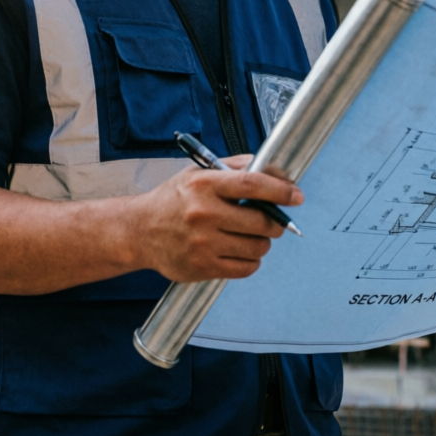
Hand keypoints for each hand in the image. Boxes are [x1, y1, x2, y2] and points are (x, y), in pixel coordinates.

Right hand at [126, 155, 302, 281]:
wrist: (139, 231)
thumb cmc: (172, 200)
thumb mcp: (197, 173)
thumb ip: (235, 167)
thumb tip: (273, 169)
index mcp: (204, 185)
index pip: (252, 184)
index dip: (280, 190)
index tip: (296, 195)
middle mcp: (204, 214)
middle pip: (261, 221)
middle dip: (275, 222)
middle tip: (273, 220)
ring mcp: (203, 243)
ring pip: (257, 247)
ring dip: (262, 242)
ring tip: (249, 236)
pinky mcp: (203, 267)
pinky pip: (246, 268)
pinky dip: (250, 261)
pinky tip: (239, 250)